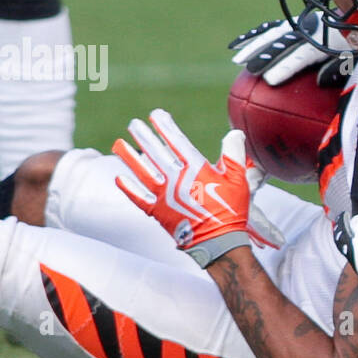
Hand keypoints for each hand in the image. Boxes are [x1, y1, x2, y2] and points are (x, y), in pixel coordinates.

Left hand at [113, 109, 253, 267]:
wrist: (220, 242)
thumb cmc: (232, 210)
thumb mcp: (239, 180)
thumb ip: (234, 154)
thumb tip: (234, 134)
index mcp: (196, 170)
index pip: (176, 142)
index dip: (165, 127)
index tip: (156, 115)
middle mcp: (176, 180)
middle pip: (156, 153)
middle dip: (144, 136)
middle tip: (134, 124)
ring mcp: (164, 196)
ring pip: (142, 172)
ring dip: (129, 157)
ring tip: (118, 144)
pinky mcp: (158, 212)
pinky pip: (138, 198)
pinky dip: (128, 188)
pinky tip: (119, 178)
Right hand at [228, 15, 352, 86]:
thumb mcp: (356, 57)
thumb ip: (340, 68)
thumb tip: (319, 81)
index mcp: (325, 40)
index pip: (300, 55)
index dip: (285, 66)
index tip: (269, 79)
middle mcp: (310, 29)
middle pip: (282, 44)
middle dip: (265, 56)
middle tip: (250, 71)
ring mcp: (302, 23)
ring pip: (273, 34)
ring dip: (254, 46)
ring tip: (238, 59)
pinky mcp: (297, 21)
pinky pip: (272, 28)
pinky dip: (255, 35)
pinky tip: (239, 44)